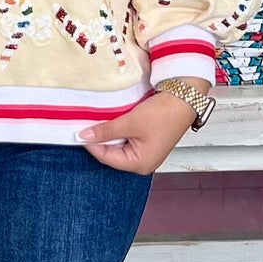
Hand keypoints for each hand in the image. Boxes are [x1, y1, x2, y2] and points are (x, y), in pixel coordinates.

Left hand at [80, 90, 195, 175]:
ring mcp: (145, 152)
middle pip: (112, 153)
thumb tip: (83, 136)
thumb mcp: (130, 122)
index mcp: (139, 164)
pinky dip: (119, 130)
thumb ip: (105, 131)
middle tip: (87, 124)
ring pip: (118, 144)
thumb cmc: (164, 114)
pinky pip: (126, 138)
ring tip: (100, 121)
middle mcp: (142, 162)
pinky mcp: (147, 141)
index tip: (78, 131)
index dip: (91, 144)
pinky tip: (113, 120)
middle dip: (100, 139)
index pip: (106, 157)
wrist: (184, 97)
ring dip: (109, 133)